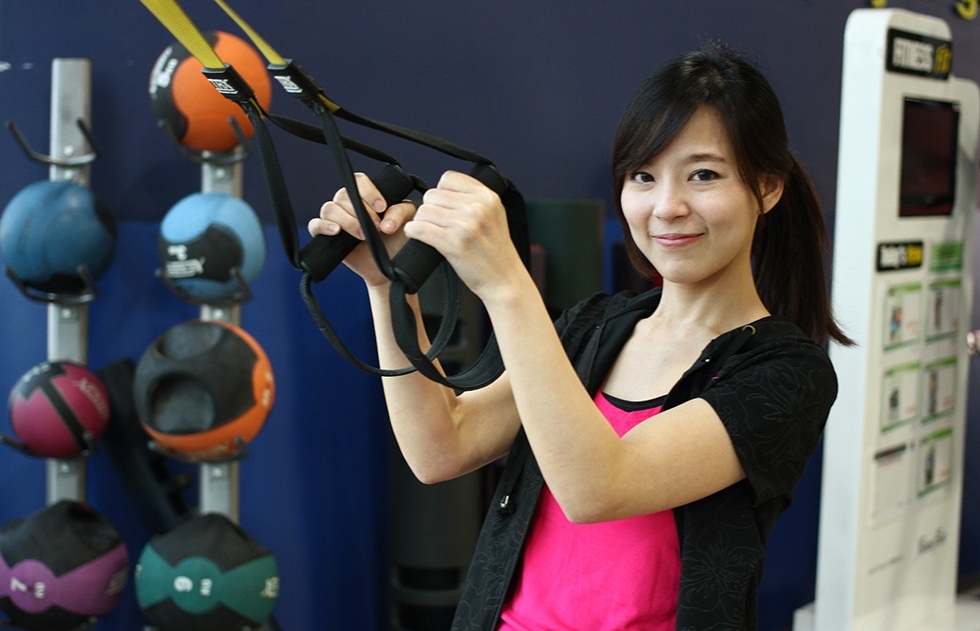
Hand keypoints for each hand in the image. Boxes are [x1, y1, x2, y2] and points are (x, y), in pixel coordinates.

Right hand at [308, 172, 416, 285]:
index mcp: (366, 196)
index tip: (382, 208)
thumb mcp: (408, 222)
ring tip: (363, 235)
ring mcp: (336, 219)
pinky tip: (336, 232)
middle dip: (360, 211)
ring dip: (347, 220)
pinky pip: (315, 225)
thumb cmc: (399, 241)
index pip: (359, 181)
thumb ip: (401, 212)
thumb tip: (386, 223)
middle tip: (377, 227)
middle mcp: (348, 204)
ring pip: (329, 209)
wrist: (390, 268)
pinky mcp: (326, 236)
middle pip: (342, 195)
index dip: (368, 192)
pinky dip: (323, 226)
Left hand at [406, 171, 524, 301]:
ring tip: (431, 233)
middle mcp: (478, 208)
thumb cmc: (496, 252)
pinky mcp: (454, 244)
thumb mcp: (494, 215)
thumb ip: (474, 199)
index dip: (442, 192)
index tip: (444, 207)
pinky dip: (413, 232)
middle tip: (438, 224)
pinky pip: (419, 228)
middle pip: (432, 195)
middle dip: (431, 209)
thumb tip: (442, 189)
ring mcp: (466, 225)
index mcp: (488, 197)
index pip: (448, 178)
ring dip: (421, 222)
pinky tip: (418, 237)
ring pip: (423, 211)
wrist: (505, 280)